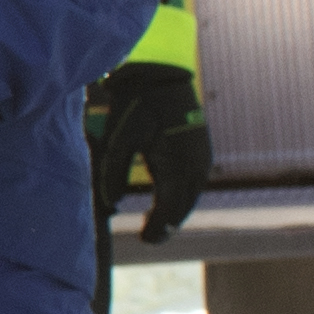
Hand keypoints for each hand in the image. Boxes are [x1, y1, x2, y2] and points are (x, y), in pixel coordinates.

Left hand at [88, 61, 209, 244]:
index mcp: (179, 166)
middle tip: (147, 236)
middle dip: (166, 225)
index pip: (171, 211)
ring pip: (190, 197)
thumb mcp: (121, 138)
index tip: (143, 239)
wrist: (162, 74)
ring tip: (151, 220)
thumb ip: (114, 173)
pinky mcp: (201, 151)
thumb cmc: (138, 104)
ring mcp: (202, 159)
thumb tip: (111, 204)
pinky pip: (192, 182)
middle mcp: (197, 167)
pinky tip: (162, 197)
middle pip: (183, 209)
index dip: (158, 229)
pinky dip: (179, 194)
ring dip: (173, 210)